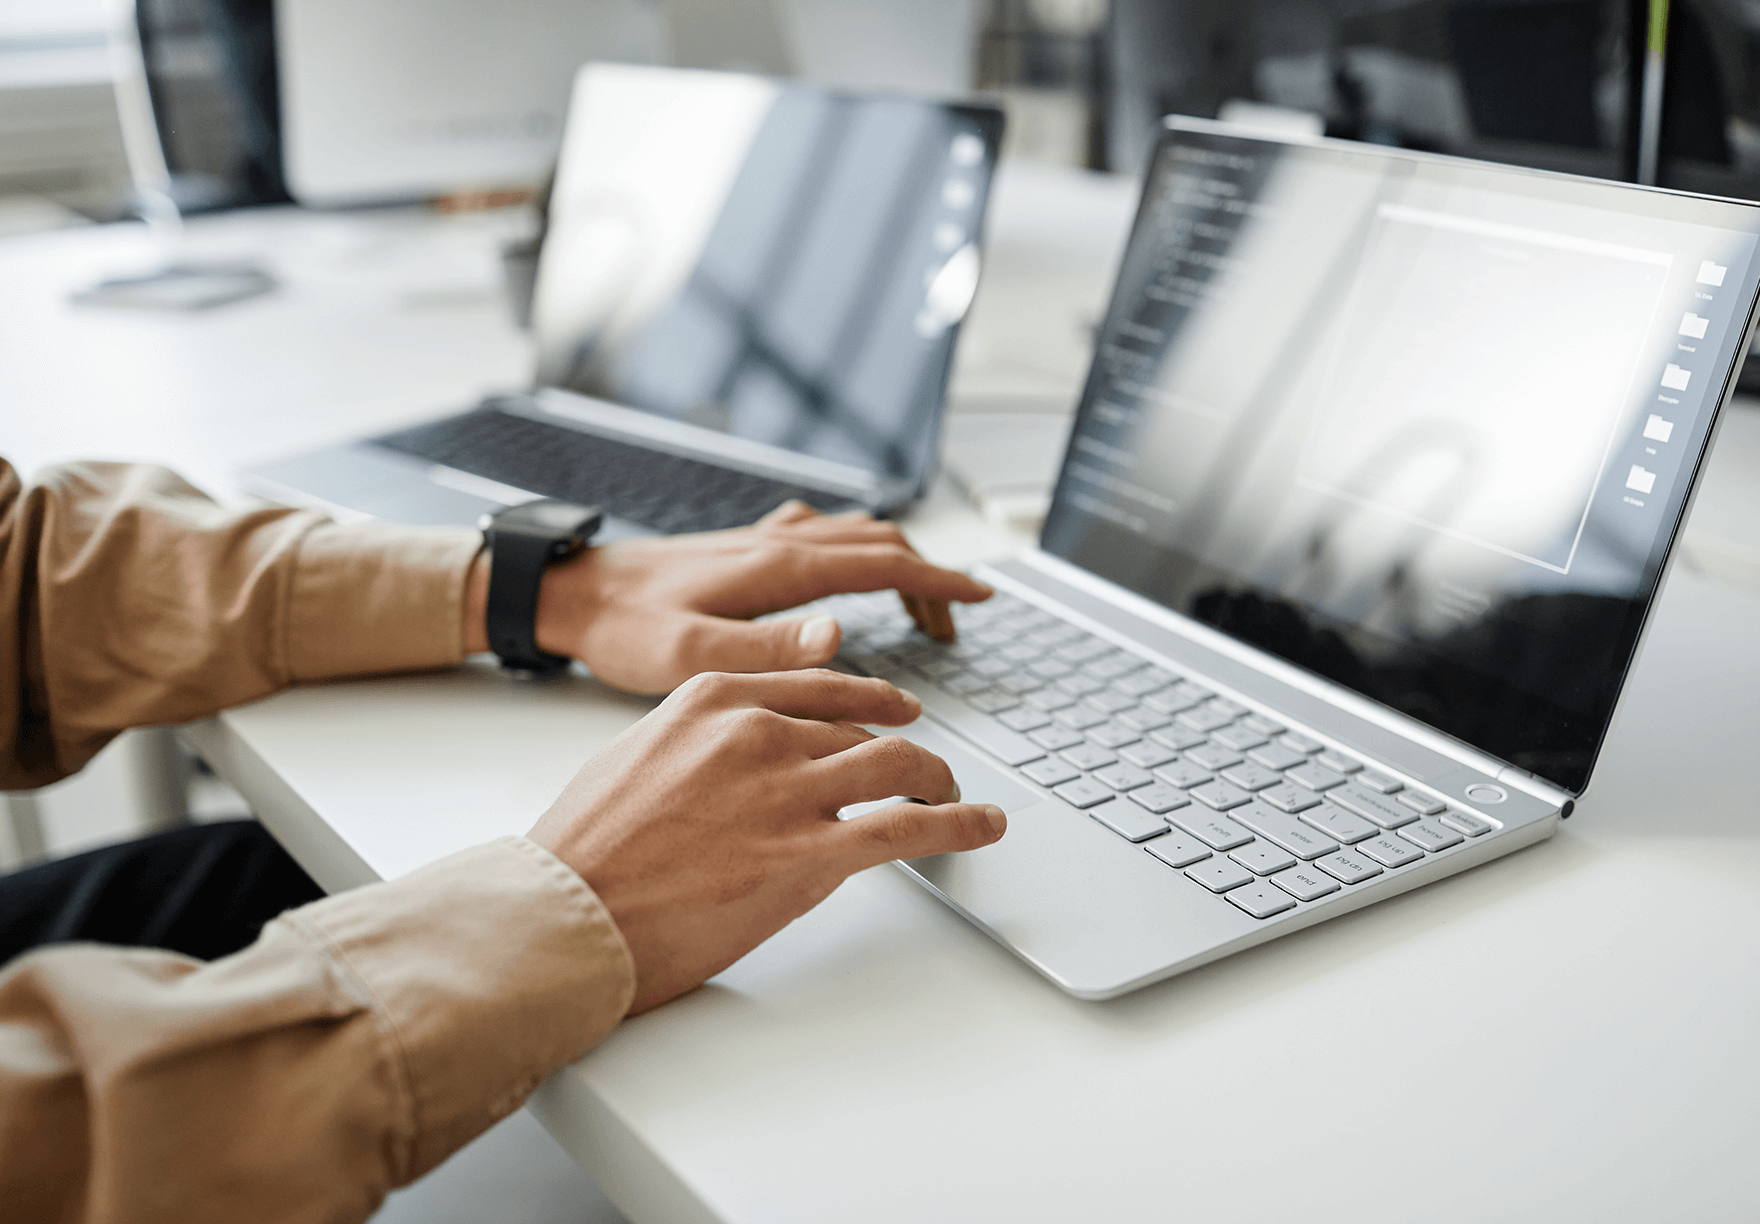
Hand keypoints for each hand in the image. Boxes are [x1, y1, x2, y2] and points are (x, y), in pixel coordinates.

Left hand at [465, 502, 991, 692]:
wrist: (571, 594)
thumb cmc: (624, 629)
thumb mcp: (692, 656)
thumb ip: (767, 648)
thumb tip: (839, 636)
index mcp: (777, 569)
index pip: (883, 564)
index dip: (939, 582)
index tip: (980, 599)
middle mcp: (775, 544)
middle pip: (879, 544)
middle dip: (928, 578)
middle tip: (954, 622)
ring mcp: (759, 541)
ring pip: (852, 534)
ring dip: (896, 561)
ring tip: (917, 604)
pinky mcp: (741, 547)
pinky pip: (819, 534)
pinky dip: (854, 549)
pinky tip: (845, 572)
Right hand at [526, 669, 1006, 1012]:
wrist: (566, 915)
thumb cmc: (583, 853)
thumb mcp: (633, 756)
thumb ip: (696, 741)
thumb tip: (727, 757)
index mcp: (713, 699)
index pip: (817, 685)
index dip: (868, 698)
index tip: (893, 706)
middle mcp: (759, 732)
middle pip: (861, 730)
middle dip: (899, 754)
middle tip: (924, 773)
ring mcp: (789, 791)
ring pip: (899, 765)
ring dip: (939, 782)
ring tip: (956, 799)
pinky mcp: (812, 856)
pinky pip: (908, 828)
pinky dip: (960, 824)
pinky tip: (982, 826)